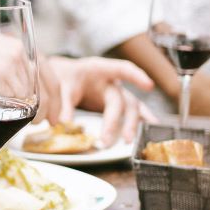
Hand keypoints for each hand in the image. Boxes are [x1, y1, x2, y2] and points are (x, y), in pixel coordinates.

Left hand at [39, 55, 156, 145]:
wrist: (62, 76)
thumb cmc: (65, 76)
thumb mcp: (61, 84)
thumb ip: (64, 103)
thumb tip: (64, 123)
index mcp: (100, 69)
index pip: (121, 69)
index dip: (136, 76)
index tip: (149, 85)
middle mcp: (112, 81)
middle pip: (123, 99)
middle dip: (117, 120)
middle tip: (107, 139)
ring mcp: (116, 93)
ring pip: (131, 108)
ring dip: (131, 124)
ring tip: (129, 140)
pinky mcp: (115, 105)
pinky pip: (131, 113)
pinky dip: (140, 121)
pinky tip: (149, 130)